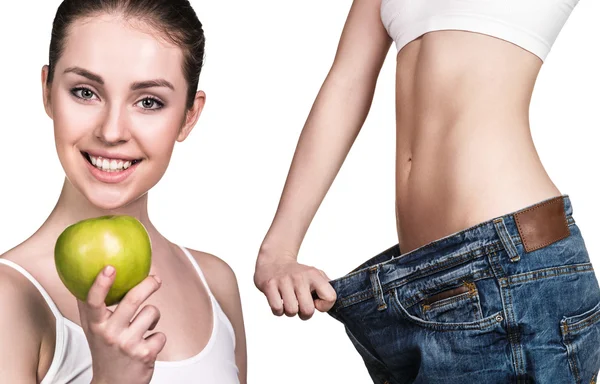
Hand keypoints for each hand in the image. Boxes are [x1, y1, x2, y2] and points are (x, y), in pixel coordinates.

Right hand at [78, 266, 165, 383]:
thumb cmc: (104, 350)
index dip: (101, 283)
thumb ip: (90, 305)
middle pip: (132, 300)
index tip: (110, 267)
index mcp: (96, 325)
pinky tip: (147, 345)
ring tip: (145, 326)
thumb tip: (84, 276)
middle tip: (155, 279)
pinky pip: (161, 333)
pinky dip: (158, 337)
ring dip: (153, 316)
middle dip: (148, 284)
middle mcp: (110, 334)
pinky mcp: (145, 355)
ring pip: (152, 312)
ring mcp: (128, 344)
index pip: (94, 302)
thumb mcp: (92, 329)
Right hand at [254, 251, 336, 319]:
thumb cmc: (298, 274)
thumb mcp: (316, 275)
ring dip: (290, 311)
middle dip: (304, 313)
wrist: (274, 261)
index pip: (330, 298)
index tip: (316, 302)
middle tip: (300, 304)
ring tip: (289, 301)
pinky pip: (277, 309)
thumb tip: (332, 303)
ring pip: (291, 311)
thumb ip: (327, 288)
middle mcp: (300, 277)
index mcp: (314, 275)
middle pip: (308, 310)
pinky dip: (278, 310)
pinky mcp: (269, 285)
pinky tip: (279, 300)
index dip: (324, 306)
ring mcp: (284, 281)